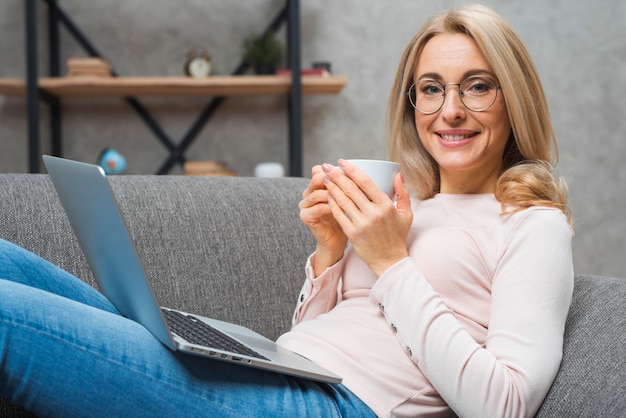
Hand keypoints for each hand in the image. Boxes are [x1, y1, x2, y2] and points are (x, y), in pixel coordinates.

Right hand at [299, 165, 348, 275]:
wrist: (337, 240)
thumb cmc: (349, 219)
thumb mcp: (353, 200)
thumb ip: (356, 185)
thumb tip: (378, 170)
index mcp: (318, 184)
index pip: (322, 169)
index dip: (336, 168)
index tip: (352, 168)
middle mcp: (309, 192)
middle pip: (317, 177)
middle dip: (335, 177)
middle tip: (349, 179)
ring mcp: (305, 204)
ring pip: (317, 192)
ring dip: (332, 192)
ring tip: (347, 194)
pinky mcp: (305, 216)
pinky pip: (317, 208)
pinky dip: (330, 206)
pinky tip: (342, 207)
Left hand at [322, 159, 412, 276]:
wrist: (389, 262)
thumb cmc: (397, 236)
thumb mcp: (406, 214)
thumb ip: (402, 193)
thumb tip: (398, 174)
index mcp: (386, 206)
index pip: (366, 182)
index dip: (352, 170)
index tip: (343, 162)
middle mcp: (373, 214)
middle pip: (351, 189)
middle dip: (337, 175)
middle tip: (327, 166)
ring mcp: (361, 224)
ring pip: (343, 200)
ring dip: (331, 187)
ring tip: (324, 178)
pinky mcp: (352, 234)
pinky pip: (339, 215)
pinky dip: (332, 203)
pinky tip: (327, 195)